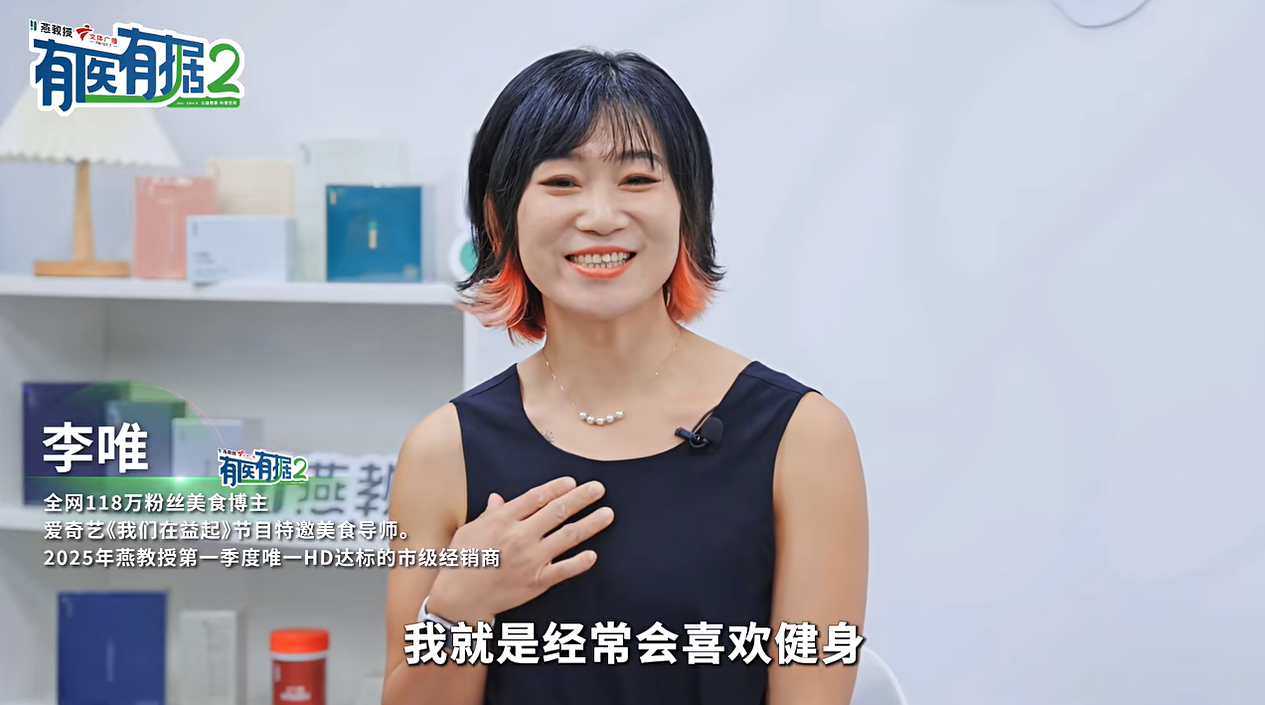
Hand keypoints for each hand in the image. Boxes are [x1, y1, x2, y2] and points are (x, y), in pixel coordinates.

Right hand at [426, 476, 613, 624]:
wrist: (459, 598)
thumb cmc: (462, 562)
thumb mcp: (470, 530)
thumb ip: (489, 514)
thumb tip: (498, 498)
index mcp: (503, 520)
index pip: (536, 497)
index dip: (557, 488)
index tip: (572, 482)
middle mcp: (520, 536)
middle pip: (557, 511)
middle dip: (581, 498)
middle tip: (599, 488)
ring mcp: (530, 559)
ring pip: (567, 537)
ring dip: (590, 523)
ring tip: (608, 514)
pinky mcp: (536, 581)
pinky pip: (564, 570)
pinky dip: (580, 562)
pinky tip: (593, 554)